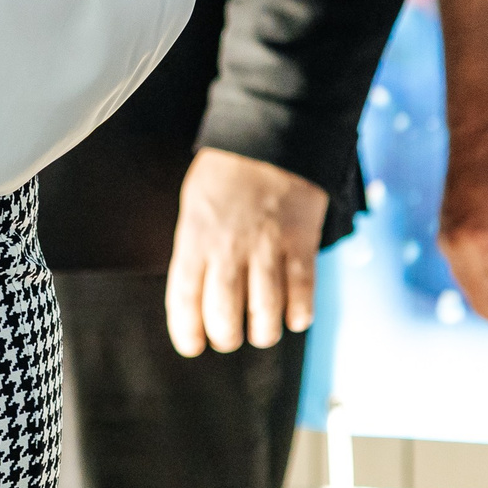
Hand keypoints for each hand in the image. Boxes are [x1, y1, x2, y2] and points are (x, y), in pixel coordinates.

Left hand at [164, 147, 328, 355]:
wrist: (270, 142)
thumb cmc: (225, 175)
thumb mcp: (194, 207)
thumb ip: (195, 248)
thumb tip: (195, 293)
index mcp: (195, 240)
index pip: (184, 299)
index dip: (187, 331)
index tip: (192, 346)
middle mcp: (229, 251)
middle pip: (225, 317)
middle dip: (226, 337)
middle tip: (229, 336)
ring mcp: (267, 251)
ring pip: (266, 315)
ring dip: (264, 332)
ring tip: (263, 330)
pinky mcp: (301, 247)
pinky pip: (303, 296)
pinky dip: (299, 315)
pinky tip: (295, 317)